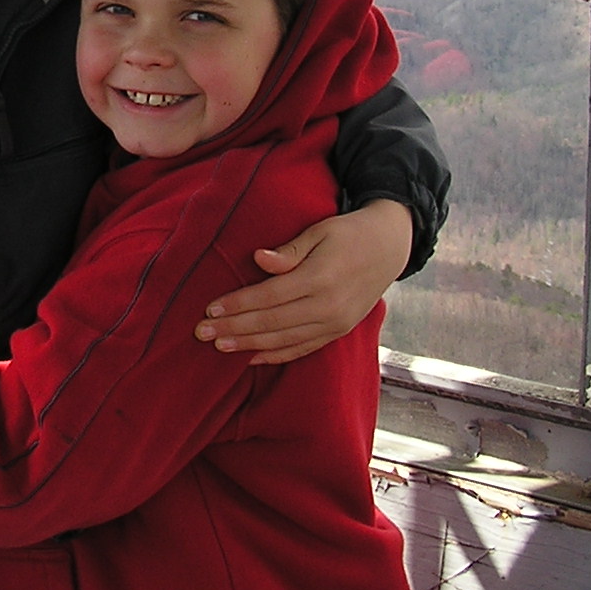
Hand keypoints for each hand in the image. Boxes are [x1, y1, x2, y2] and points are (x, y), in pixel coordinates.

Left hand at [194, 198, 411, 364]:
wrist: (390, 247)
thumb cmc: (348, 233)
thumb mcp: (319, 232)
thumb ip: (289, 252)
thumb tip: (257, 259)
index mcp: (319, 278)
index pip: (269, 296)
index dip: (237, 305)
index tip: (209, 309)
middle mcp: (328, 307)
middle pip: (271, 322)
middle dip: (233, 328)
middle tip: (201, 333)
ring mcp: (335, 323)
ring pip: (283, 340)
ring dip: (248, 345)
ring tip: (219, 346)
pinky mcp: (338, 332)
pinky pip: (303, 349)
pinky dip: (276, 355)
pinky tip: (252, 358)